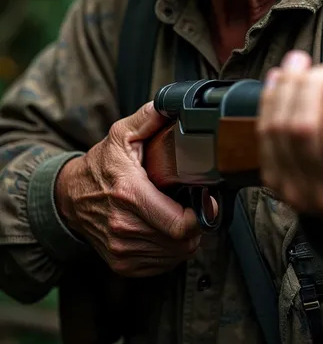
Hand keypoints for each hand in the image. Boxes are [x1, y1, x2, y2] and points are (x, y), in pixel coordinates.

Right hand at [55, 102, 201, 276]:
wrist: (69, 197)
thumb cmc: (100, 165)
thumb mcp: (122, 134)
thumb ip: (149, 118)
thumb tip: (170, 106)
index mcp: (130, 193)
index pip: (179, 225)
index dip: (201, 216)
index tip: (203, 202)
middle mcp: (124, 226)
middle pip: (181, 242)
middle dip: (195, 226)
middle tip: (193, 207)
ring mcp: (122, 249)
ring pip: (174, 256)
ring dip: (183, 239)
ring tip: (177, 216)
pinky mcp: (121, 264)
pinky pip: (161, 266)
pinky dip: (169, 251)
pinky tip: (164, 231)